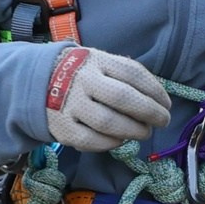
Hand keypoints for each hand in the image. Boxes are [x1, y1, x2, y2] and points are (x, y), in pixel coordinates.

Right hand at [44, 47, 171, 151]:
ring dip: (133, 130)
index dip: (156, 91)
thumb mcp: (102, 62)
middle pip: (123, 98)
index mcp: (96, 60)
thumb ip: (127, 75)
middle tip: (162, 121)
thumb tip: (159, 100)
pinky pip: (91, 141)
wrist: (38, 81)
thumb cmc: (83, 74)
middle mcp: (82, 80)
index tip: (166, 104)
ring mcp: (69, 104)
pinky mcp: (61, 126)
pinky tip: (120, 140)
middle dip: (150, 113)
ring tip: (143, 132)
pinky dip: (112, 143)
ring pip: (108, 122)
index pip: (133, 74)